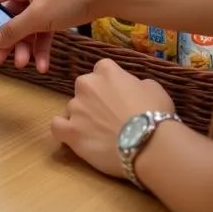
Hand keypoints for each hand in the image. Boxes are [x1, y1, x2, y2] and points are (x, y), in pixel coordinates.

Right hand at [0, 0, 104, 71]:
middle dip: (9, 38)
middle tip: (1, 60)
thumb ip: (15, 29)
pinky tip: (45, 59)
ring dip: (29, 42)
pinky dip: (46, 36)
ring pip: (33, 16)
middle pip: (15, 10)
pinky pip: (50, 16)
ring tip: (27, 65)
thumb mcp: (40, 16)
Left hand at [51, 58, 174, 178]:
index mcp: (106, 70)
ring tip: (99, 134)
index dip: (110, 83)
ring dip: (83, 117)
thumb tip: (131, 89)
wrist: (148, 142)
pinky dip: (64, 130)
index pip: (102, 69)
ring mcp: (76, 107)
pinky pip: (57, 126)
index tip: (118, 96)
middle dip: (94, 99)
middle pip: (85, 87)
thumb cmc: (155, 113)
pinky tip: (73, 136)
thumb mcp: (152, 87)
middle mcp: (86, 84)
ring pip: (73, 108)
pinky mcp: (71, 131)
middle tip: (109, 116)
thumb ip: (135, 83)